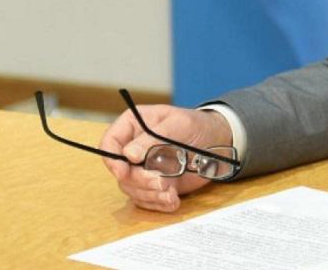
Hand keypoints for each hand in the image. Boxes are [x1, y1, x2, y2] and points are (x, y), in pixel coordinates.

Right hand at [97, 105, 233, 211]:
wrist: (217, 141)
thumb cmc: (196, 125)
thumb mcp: (178, 124)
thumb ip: (153, 137)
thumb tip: (128, 154)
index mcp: (133, 126)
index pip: (109, 143)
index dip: (112, 159)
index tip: (123, 172)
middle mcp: (132, 149)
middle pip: (122, 172)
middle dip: (140, 181)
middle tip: (161, 182)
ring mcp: (141, 169)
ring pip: (132, 189)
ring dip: (151, 194)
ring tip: (171, 192)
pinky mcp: (152, 185)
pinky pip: (147, 199)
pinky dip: (159, 203)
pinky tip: (173, 201)